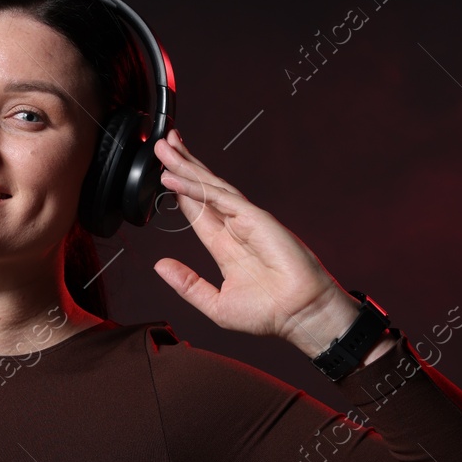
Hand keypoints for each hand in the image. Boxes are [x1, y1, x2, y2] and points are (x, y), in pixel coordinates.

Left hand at [150, 129, 362, 356]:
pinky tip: (176, 178)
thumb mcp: (215, 304)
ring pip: (211, 187)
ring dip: (186, 166)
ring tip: (165, 148)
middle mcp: (235, 228)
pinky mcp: (256, 219)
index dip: (180, 190)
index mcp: (226, 247)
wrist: (300, 316)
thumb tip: (160, 266)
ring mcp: (246, 221)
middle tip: (162, 145)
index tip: (163, 172)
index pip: (197, 211)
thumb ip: (187, 284)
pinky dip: (197, 187)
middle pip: (202, 190)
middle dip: (182, 166)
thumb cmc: (268, 314)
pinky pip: (221, 199)